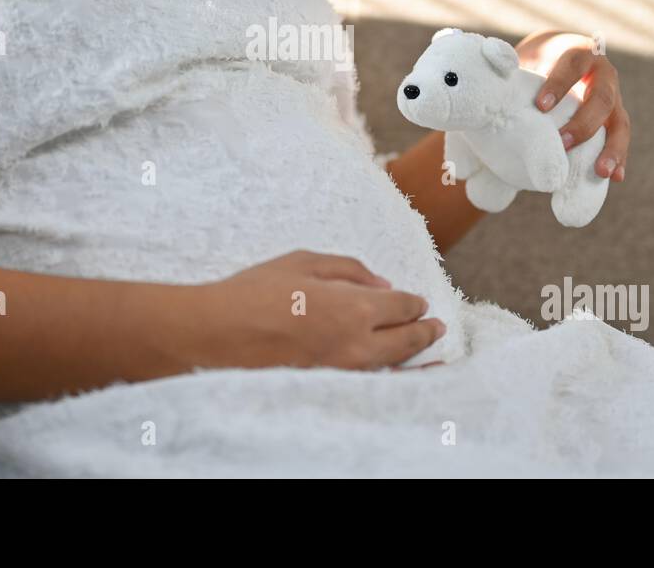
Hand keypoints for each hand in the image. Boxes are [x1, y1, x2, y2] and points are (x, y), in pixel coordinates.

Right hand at [195, 250, 447, 371]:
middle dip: (426, 331)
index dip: (414, 303)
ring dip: (417, 358)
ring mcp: (345, 373)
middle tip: (437, 326)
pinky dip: (396, 384)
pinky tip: (405, 381)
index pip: (401, 305)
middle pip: (407, 339)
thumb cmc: (255, 292)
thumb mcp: (304, 262)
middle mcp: (358, 344)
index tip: (418, 302)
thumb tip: (381, 283)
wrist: (216, 335)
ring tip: (432, 356)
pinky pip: (374, 388)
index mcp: (355, 307)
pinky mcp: (329, 390)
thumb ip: (349, 270)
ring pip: (395, 367)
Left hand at [520, 32, 629, 181]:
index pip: (572, 66)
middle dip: (584, 123)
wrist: (560, 57)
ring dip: (612, 148)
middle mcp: (603, 75)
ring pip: (620, 123)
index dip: (558, 85)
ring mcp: (615, 99)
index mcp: (580, 55)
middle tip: (563, 143)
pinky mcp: (616, 120)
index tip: (540, 106)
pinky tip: (615, 177)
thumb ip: (513, 66)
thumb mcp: (529, 57)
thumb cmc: (538, 62)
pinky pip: (620, 140)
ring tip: (600, 172)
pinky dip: (619, 158)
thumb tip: (492, 77)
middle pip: (602, 98)